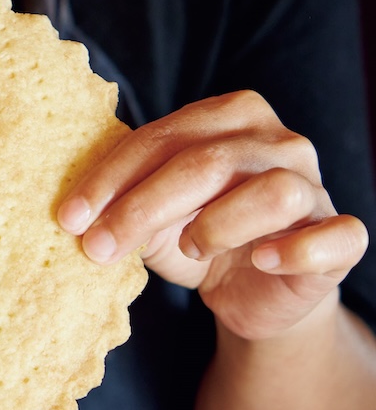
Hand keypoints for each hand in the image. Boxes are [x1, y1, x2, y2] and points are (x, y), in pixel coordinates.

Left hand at [57, 91, 369, 341]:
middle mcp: (279, 141)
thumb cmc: (199, 238)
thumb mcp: (154, 215)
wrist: (254, 293)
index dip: (110, 178)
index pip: (162, 138)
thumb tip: (76, 214)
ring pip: (271, 192)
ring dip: (218, 225)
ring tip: (192, 249)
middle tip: (97, 248)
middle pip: (206, 162)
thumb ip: (126, 198)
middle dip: (141, 208)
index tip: (69, 217)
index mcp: (231, 116)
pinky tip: (262, 261)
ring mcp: (315, 187)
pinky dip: (295, 250)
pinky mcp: (340, 236)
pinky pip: (334, 236)